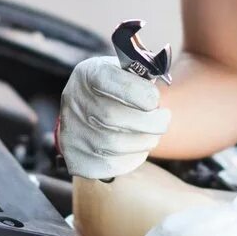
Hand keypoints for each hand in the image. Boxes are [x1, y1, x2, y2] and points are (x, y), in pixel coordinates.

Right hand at [57, 56, 171, 179]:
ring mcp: (72, 132)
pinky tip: (137, 146)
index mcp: (88, 74)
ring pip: (115, 144)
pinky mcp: (77, 159)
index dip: (138, 92)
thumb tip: (161, 81)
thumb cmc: (115, 90)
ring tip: (153, 133)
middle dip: (149, 121)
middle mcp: (75, 102)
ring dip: (145, 140)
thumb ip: (141, 74)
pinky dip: (133, 157)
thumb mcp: (124, 71)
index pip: (108, 80)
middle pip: (112, 117)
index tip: (155, 99)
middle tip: (164, 118)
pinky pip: (113, 165)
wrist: (87, 114)